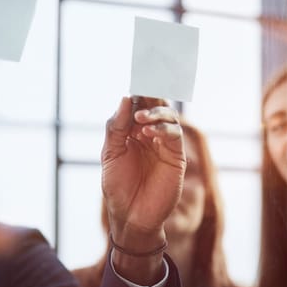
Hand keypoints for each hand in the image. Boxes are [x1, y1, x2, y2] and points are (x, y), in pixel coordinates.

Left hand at [102, 97, 185, 283]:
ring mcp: (163, 144)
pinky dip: (163, 128)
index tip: (139, 69)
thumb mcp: (110, 154)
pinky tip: (148, 132)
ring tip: (140, 120)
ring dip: (155, 112)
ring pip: (167, 116)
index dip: (139, 87)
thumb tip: (127, 97)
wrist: (130, 216)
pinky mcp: (175, 156)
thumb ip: (117, 126)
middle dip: (153, 91)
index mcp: (132, 131)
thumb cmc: (117, 187)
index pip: (138, 103)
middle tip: (148, 81)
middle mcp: (149, 133)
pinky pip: (174, 134)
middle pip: (156, 104)